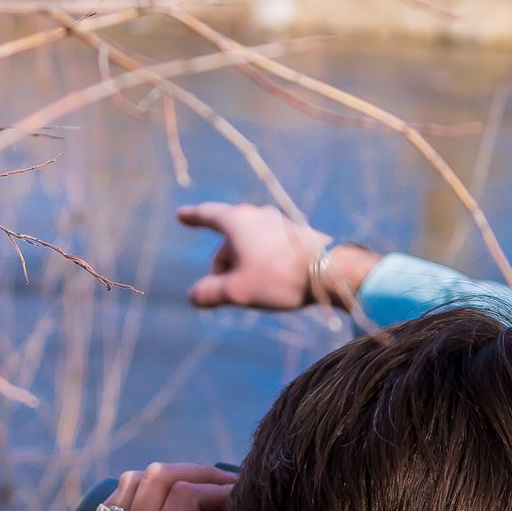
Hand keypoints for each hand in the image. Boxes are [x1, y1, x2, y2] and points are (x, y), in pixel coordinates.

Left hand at [95, 462, 233, 510]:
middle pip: (159, 478)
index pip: (185, 499)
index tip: (241, 499)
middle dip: (199, 473)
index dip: (218, 489)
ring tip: (199, 486)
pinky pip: (120, 498)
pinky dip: (144, 486)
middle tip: (227, 485)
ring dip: (171, 475)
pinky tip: (166, 495)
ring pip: (135, 480)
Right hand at [178, 202, 374, 310]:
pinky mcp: (298, 233)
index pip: (208, 215)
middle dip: (223, 262)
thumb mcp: (237, 291)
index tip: (181, 215)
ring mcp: (280, 221)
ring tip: (253, 289)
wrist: (330, 273)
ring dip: (244, 264)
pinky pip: (270, 247)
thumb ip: (209, 293)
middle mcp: (257, 214)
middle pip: (229, 238)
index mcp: (237, 221)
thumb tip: (194, 296)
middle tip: (223, 290)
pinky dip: (263, 262)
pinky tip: (274, 282)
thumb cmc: (278, 279)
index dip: (192, 217)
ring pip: (251, 243)